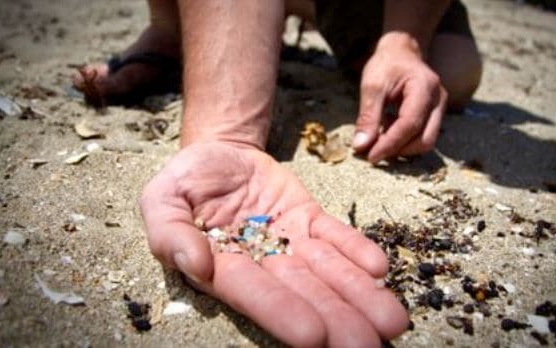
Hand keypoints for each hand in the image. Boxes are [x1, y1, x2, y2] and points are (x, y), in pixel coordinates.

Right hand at [140, 141, 407, 346]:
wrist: (220, 153)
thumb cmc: (185, 180)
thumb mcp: (163, 198)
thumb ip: (170, 232)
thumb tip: (196, 264)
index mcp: (221, 266)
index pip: (253, 293)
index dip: (282, 313)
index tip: (313, 336)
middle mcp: (262, 262)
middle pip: (302, 294)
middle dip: (336, 319)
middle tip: (368, 346)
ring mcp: (289, 241)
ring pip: (327, 272)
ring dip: (359, 295)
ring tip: (391, 320)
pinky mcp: (309, 219)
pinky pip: (336, 236)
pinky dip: (357, 251)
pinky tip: (379, 269)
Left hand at [353, 32, 447, 162]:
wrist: (402, 52)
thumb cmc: (386, 65)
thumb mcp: (372, 86)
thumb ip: (367, 116)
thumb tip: (361, 146)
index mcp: (425, 87)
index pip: (410, 124)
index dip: (390, 144)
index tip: (370, 157)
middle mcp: (438, 100)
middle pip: (425, 139)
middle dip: (399, 150)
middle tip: (372, 152)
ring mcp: (440, 108)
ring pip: (426, 141)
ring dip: (402, 147)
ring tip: (379, 136)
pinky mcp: (435, 115)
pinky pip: (423, 135)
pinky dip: (405, 140)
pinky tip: (388, 128)